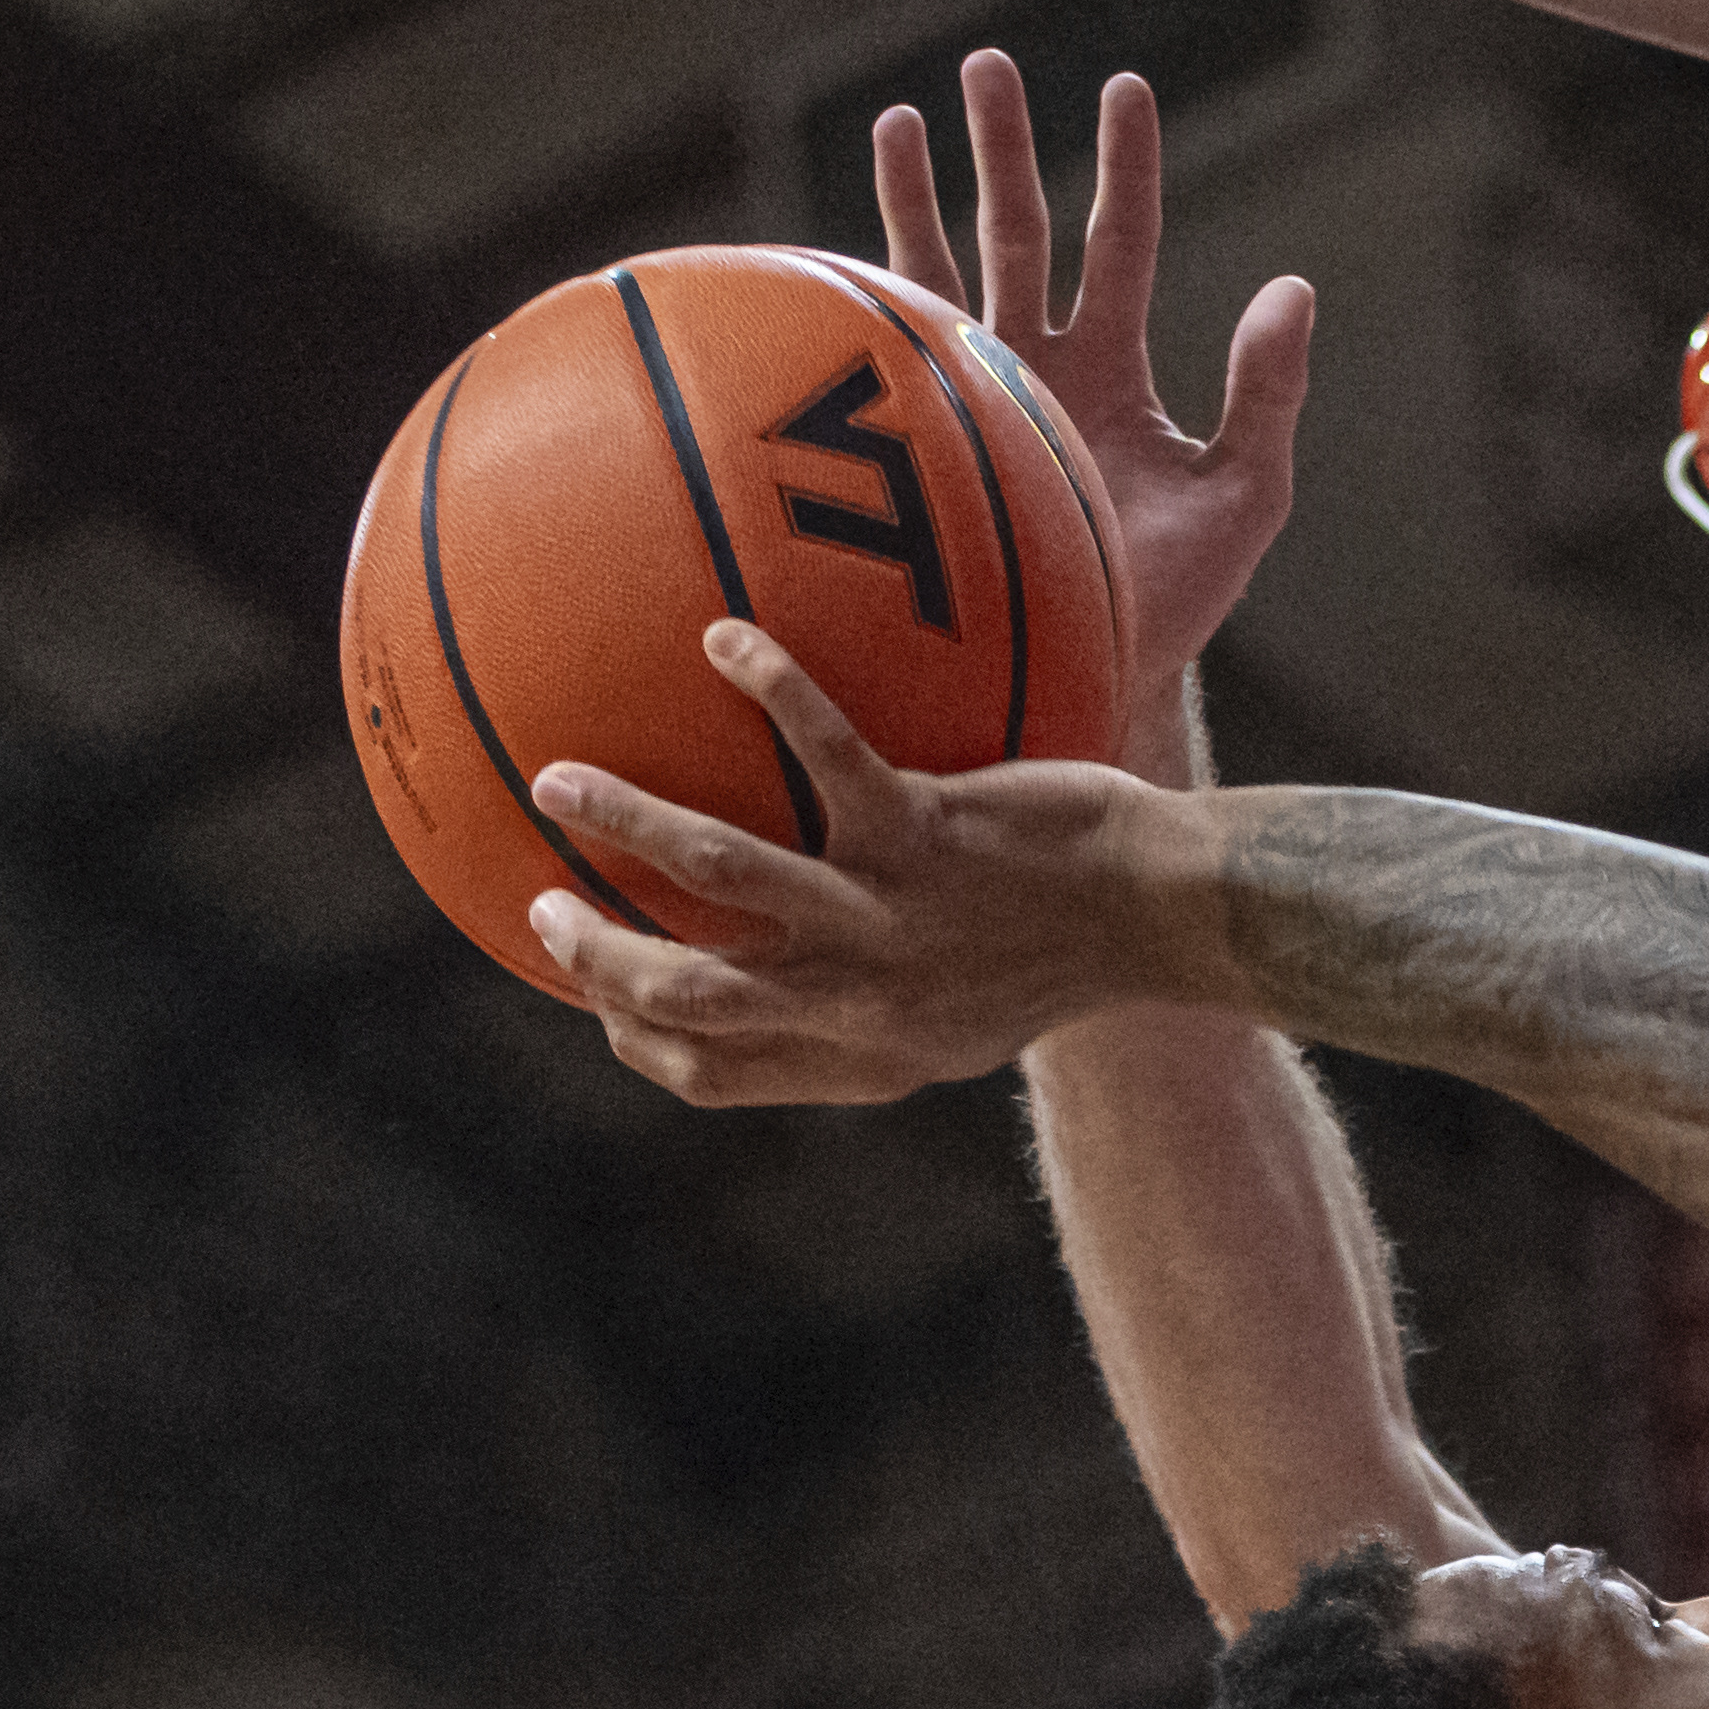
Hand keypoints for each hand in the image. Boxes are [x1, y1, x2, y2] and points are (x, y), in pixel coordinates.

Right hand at [527, 620, 1179, 1102]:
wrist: (1171, 918)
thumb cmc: (1066, 950)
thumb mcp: (966, 1015)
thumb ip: (873, 1002)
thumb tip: (792, 967)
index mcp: (864, 1053)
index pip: (711, 1072)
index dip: (632, 1036)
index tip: (589, 993)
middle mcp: (866, 1001)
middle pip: (688, 997)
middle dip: (598, 957)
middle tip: (538, 906)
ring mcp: (892, 916)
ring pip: (723, 875)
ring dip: (630, 823)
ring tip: (559, 780)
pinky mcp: (930, 831)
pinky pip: (826, 748)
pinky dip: (770, 685)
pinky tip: (722, 636)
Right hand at [876, 56, 1313, 698]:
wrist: (1083, 674)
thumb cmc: (1167, 598)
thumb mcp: (1244, 497)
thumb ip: (1267, 394)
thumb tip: (1293, 288)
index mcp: (1114, 369)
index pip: (1122, 243)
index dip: (1125, 166)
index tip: (1124, 85)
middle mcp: (1038, 365)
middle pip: (1022, 230)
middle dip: (1006, 147)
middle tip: (991, 64)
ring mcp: (971, 395)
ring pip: (944, 269)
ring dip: (923, 191)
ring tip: (909, 112)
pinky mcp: (916, 435)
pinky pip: (883, 346)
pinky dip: (861, 286)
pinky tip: (833, 241)